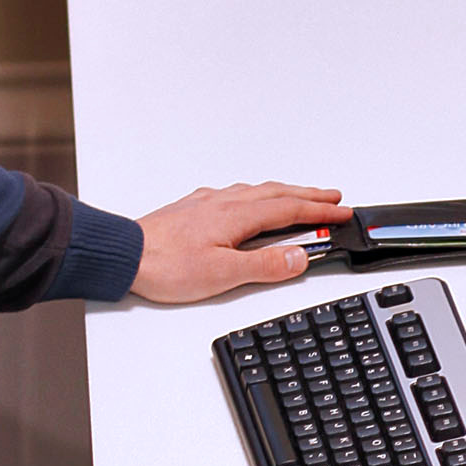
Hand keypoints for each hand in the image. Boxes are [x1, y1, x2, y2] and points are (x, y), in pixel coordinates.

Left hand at [130, 183, 345, 304]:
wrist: (123, 255)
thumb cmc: (164, 265)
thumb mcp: (222, 274)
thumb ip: (265, 265)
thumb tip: (299, 257)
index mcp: (237, 216)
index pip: (290, 209)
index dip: (320, 210)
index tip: (343, 211)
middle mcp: (224, 202)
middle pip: (277, 194)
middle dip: (309, 195)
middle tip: (333, 197)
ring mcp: (207, 203)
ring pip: (256, 191)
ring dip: (284, 193)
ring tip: (300, 197)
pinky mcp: (192, 209)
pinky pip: (236, 194)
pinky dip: (257, 195)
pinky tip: (249, 202)